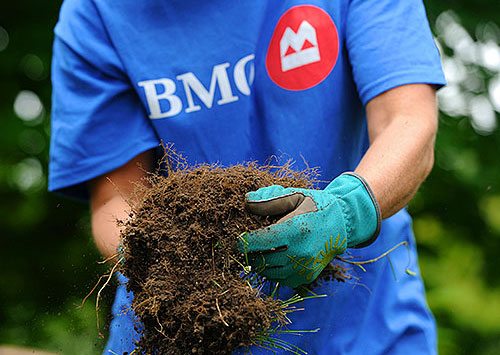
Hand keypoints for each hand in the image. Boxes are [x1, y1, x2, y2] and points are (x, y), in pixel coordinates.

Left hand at [239, 172, 380, 287]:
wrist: (343, 223)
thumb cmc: (315, 206)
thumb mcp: (294, 196)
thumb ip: (269, 200)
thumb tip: (247, 202)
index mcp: (295, 230)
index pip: (257, 242)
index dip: (243, 241)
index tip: (239, 238)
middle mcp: (300, 253)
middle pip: (260, 260)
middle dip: (251, 253)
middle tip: (251, 243)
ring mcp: (304, 268)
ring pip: (268, 272)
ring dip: (261, 262)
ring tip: (264, 249)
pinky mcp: (306, 277)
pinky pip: (280, 279)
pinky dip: (274, 270)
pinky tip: (277, 257)